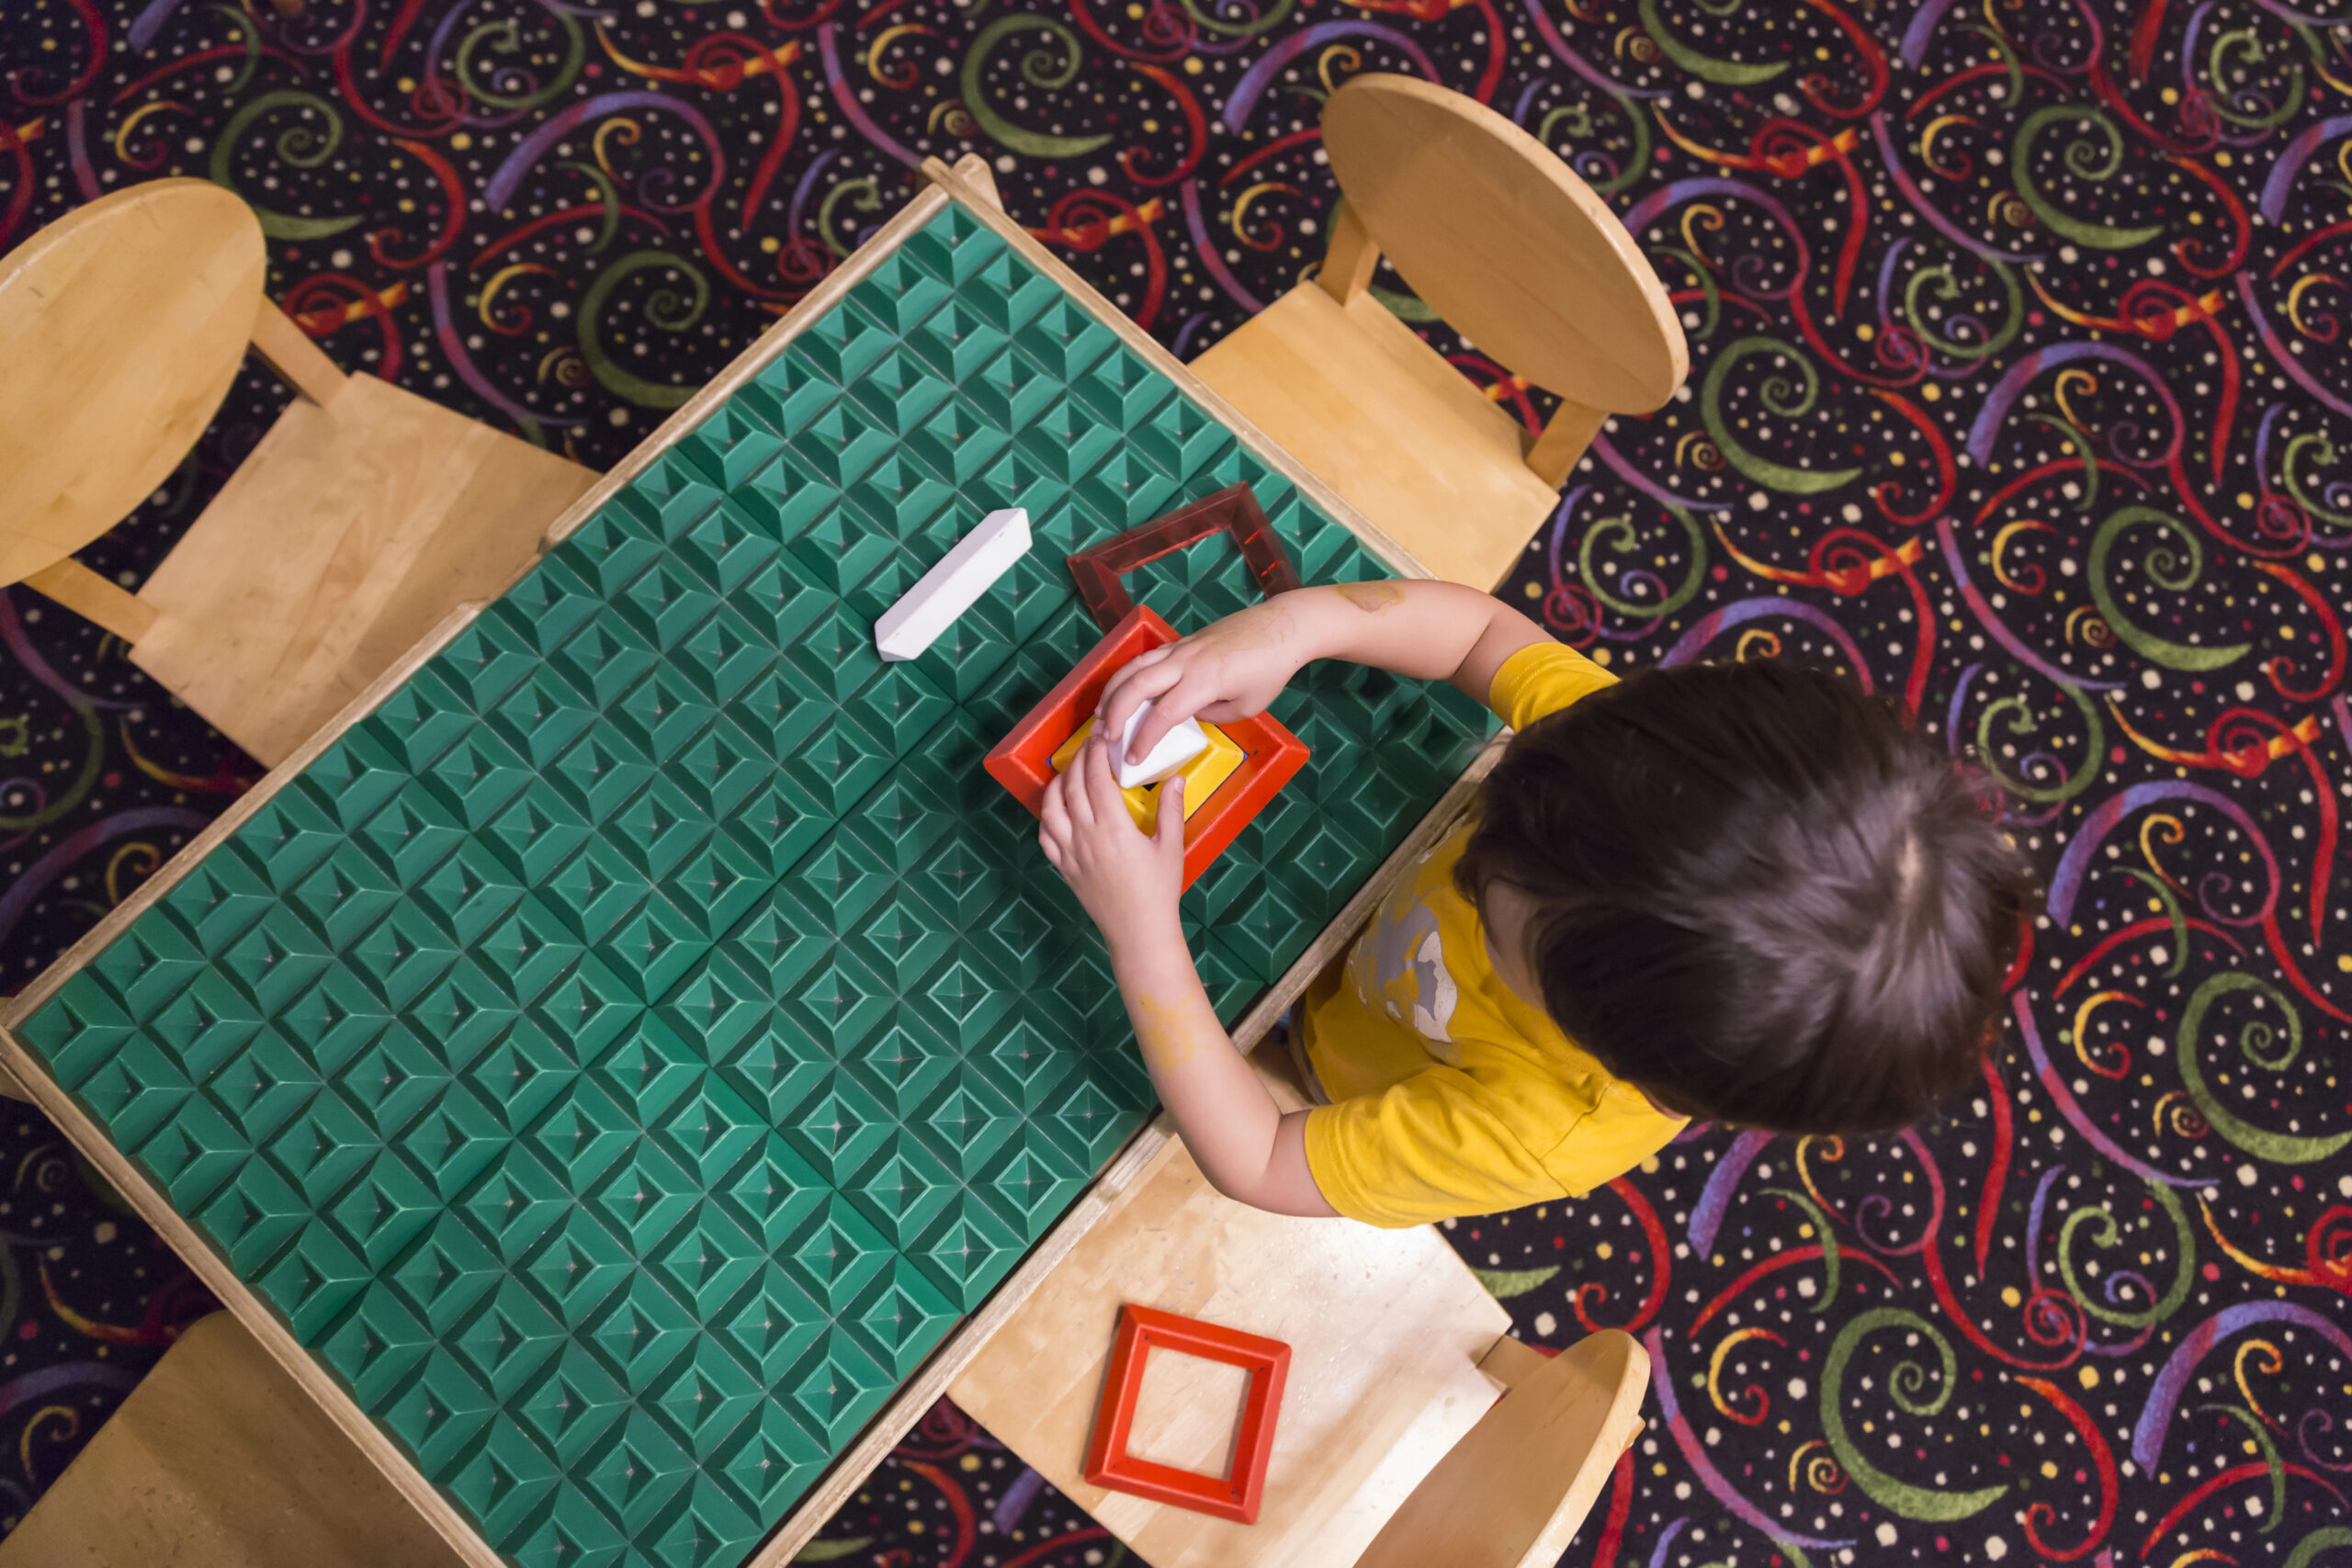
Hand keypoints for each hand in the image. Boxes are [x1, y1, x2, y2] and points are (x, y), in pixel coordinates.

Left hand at [1039, 733, 1186, 950]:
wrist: (1138, 932)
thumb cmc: (1158, 891)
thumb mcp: (1171, 848)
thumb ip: (1170, 810)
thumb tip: (1175, 778)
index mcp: (1114, 829)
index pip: (1097, 779)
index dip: (1096, 755)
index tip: (1100, 739)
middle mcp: (1086, 837)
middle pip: (1073, 787)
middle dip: (1078, 761)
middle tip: (1088, 747)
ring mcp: (1070, 853)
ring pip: (1051, 808)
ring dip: (1058, 784)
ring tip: (1070, 772)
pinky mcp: (1064, 868)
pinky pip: (1045, 835)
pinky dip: (1047, 816)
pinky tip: (1057, 808)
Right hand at [1096, 600, 1303, 766]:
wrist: (1282, 627)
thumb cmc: (1270, 670)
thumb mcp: (1246, 706)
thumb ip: (1211, 714)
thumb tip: (1187, 715)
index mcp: (1205, 681)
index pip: (1163, 714)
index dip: (1144, 739)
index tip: (1133, 758)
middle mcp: (1186, 661)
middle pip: (1136, 685)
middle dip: (1115, 714)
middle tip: (1104, 738)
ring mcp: (1181, 647)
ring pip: (1134, 666)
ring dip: (1113, 691)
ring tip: (1101, 715)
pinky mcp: (1181, 641)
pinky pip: (1146, 658)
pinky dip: (1127, 676)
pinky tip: (1121, 692)